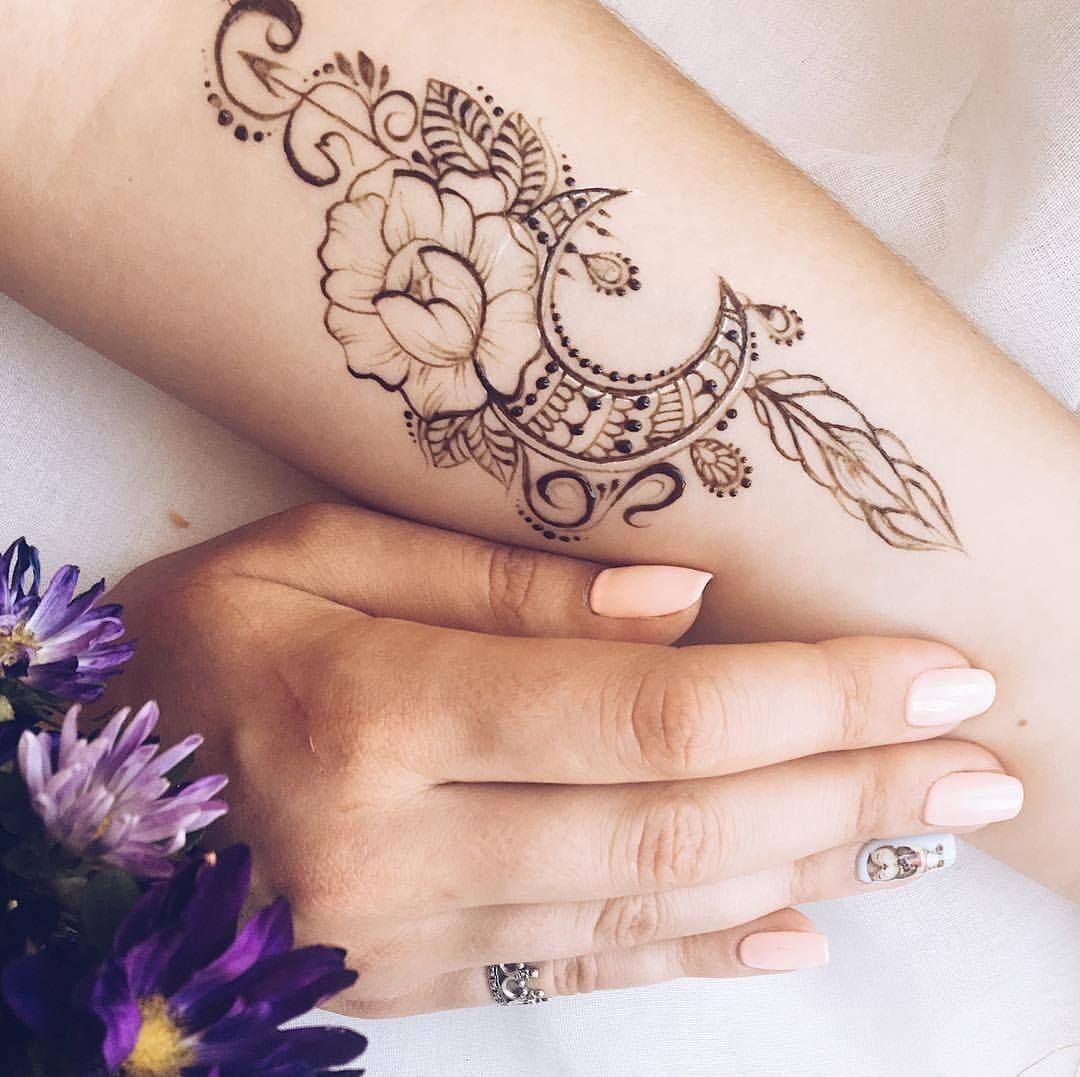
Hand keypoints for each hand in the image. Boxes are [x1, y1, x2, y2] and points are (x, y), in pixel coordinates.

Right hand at [104, 504, 1015, 1015]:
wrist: (75, 793)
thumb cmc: (195, 640)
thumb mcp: (316, 556)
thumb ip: (501, 580)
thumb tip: (683, 604)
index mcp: (381, 710)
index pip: (651, 712)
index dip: (811, 697)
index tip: (934, 671)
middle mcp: (406, 841)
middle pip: (681, 822)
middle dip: (854, 790)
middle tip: (981, 764)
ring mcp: (409, 931)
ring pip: (649, 909)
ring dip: (803, 865)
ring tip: (921, 826)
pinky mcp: (408, 975)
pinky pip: (580, 972)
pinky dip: (701, 956)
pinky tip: (795, 934)